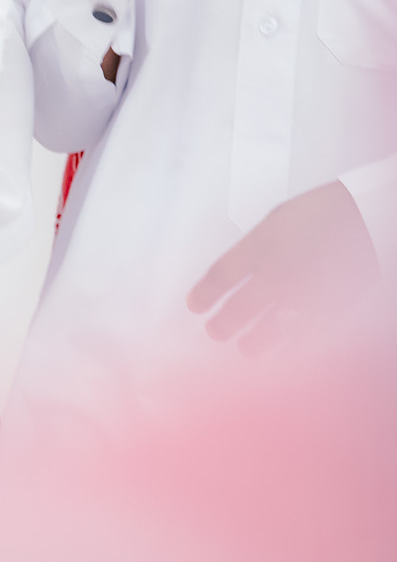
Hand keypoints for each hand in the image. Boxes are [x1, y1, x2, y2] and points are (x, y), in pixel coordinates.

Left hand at [186, 181, 379, 354]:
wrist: (367, 216)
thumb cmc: (322, 213)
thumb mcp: (278, 220)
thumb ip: (254, 248)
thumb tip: (233, 278)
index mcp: (263, 242)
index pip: (221, 275)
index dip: (205, 294)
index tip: (194, 307)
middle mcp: (280, 270)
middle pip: (239, 309)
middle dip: (222, 325)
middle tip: (215, 332)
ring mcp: (305, 292)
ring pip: (268, 330)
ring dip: (253, 342)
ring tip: (246, 347)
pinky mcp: (330, 307)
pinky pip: (303, 336)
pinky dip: (290, 345)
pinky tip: (283, 347)